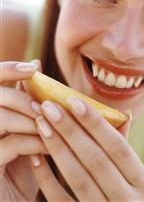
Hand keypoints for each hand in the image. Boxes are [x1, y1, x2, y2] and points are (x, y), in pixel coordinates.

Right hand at [0, 61, 46, 200]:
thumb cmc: (24, 165)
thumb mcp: (26, 131)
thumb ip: (27, 100)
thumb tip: (35, 63)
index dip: (7, 69)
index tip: (32, 68)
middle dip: (24, 99)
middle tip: (46, 109)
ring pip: (0, 117)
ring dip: (31, 120)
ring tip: (51, 127)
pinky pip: (11, 143)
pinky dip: (35, 142)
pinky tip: (50, 148)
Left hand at [31, 97, 143, 200]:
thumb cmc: (120, 188)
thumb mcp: (128, 170)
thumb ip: (122, 143)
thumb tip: (125, 112)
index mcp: (140, 180)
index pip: (118, 146)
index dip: (95, 123)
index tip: (73, 100)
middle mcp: (127, 200)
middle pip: (96, 160)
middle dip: (71, 130)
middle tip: (49, 106)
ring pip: (77, 178)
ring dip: (57, 148)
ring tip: (41, 123)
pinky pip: (60, 201)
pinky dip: (46, 179)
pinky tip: (35, 156)